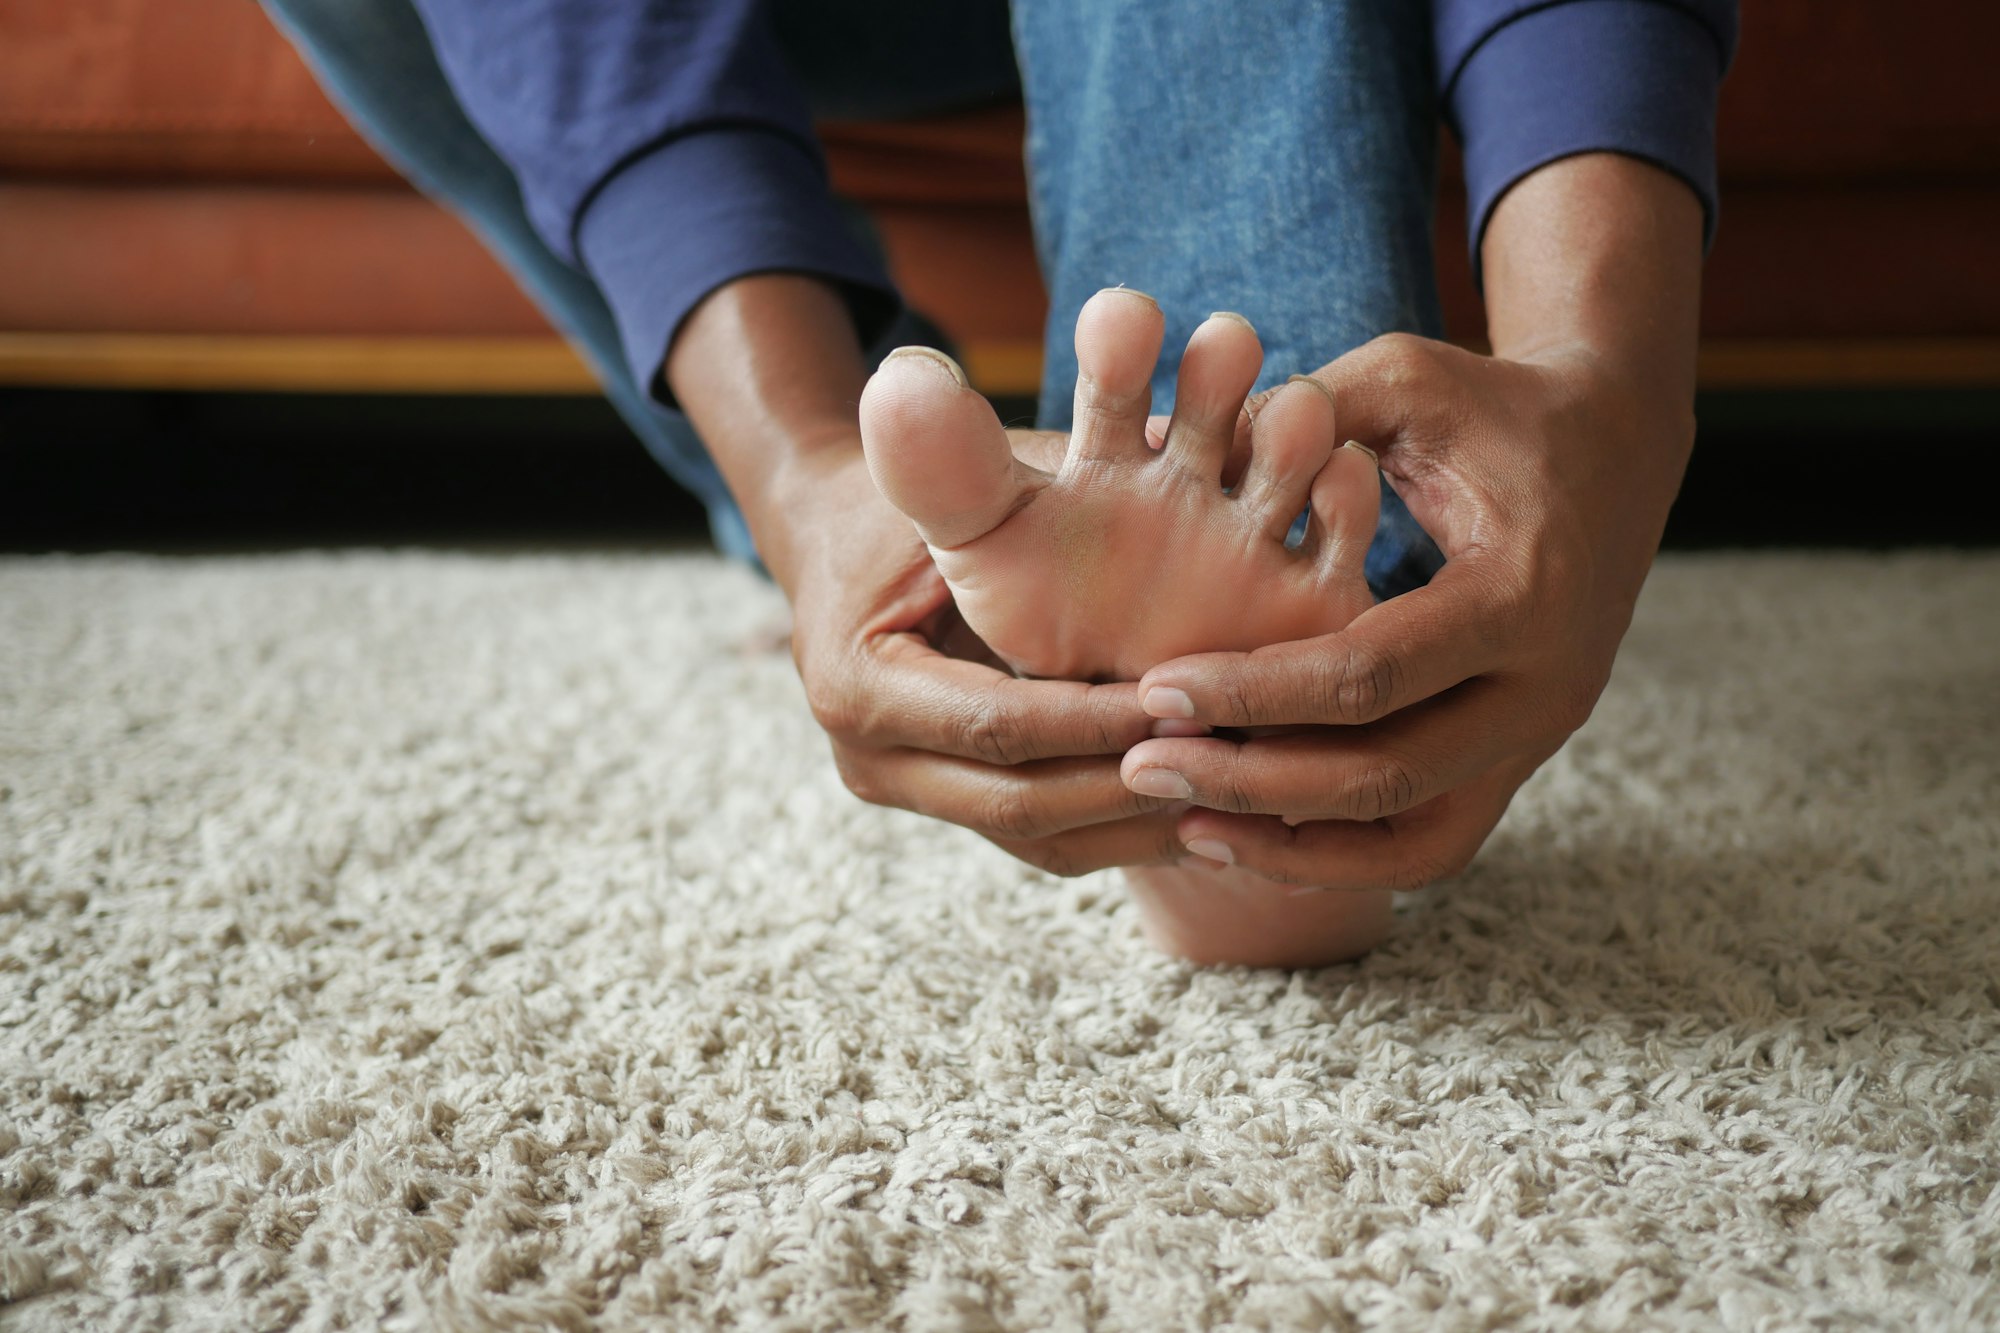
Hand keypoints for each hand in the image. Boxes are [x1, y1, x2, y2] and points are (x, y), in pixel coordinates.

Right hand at [663, 275, 1179, 875]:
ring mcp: (908, 793)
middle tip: (1239, 759)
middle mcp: (870, 759)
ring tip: (1241, 789)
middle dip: (1135, 784)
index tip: (1197, 701)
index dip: (1100, 721)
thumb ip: (1026, 486)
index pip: (999, 724)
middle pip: (1021, 803)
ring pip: (1042, 839)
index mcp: (858, 683)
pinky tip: (1209, 799)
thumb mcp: (954, 482)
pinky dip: (1127, 824)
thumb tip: (1148, 436)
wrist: (834, 532)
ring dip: (1144, 820)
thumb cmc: (910, 492)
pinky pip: (1048, 840)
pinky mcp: (950, 805)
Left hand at [1115, 155, 1704, 890]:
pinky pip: (1428, 843)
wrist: (1614, 452)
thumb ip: (1302, 414)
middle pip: (1385, 775)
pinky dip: (1339, 853)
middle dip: (1252, 781)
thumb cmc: (1494, 409)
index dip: (1254, 692)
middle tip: (1143, 767)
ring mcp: (1539, 737)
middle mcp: (1543, 686)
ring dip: (1291, 842)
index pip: (1368, 675)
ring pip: (1412, 839)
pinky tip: (1246, 831)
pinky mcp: (1519, 761)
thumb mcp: (1407, 382)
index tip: (1155, 689)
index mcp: (1518, 592)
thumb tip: (1170, 450)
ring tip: (1184, 820)